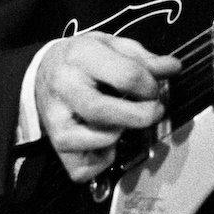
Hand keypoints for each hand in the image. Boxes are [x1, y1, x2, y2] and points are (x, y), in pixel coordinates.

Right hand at [33, 32, 181, 181]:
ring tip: (122, 122)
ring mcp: (55, 119)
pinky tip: (105, 141)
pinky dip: (102, 160)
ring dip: (120, 135)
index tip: (154, 89)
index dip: (150, 86)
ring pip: (94, 140)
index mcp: (81, 55)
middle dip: (140, 115)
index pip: (126, 75)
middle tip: (154, 112)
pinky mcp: (54, 144)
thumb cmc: (82, 59)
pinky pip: (83, 168)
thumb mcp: (111, 45)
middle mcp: (64, 87)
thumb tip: (173, 68)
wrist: (40, 71)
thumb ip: (143, 58)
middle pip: (102, 110)